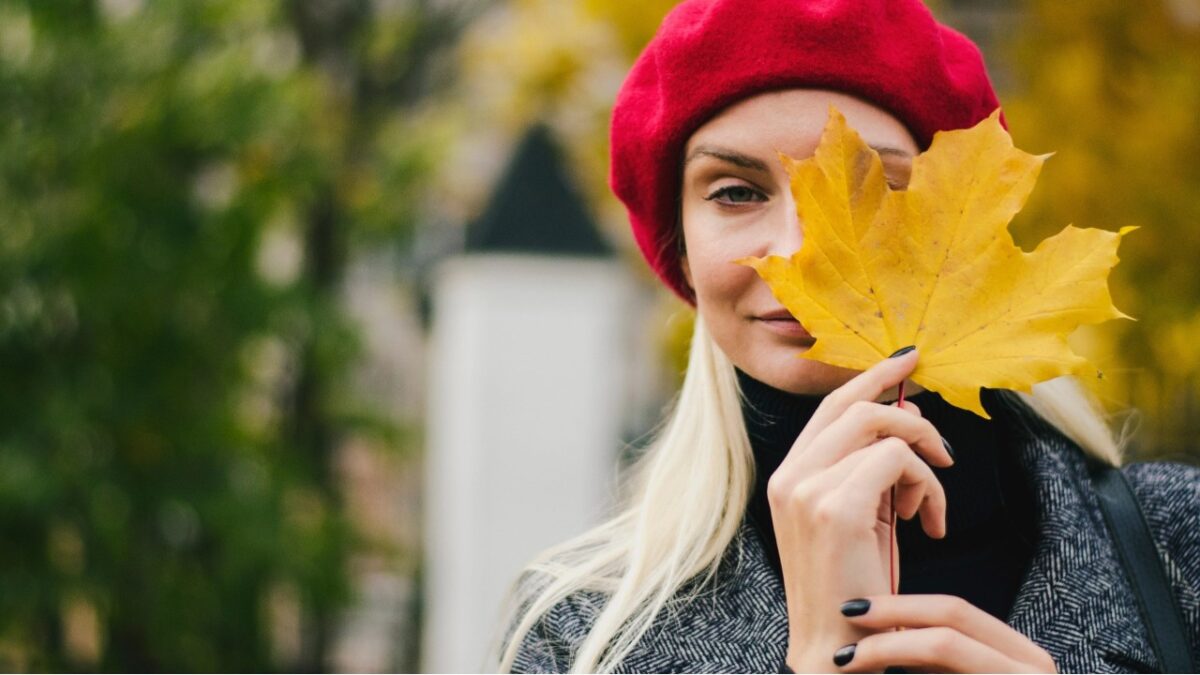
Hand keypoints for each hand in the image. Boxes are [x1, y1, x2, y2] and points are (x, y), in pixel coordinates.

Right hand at [772, 348, 954, 671]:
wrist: (833, 648)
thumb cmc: (850, 589)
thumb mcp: (857, 519)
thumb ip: (867, 471)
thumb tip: (904, 422)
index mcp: (787, 476)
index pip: (829, 405)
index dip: (871, 376)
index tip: (908, 360)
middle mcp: (789, 475)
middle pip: (854, 404)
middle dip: (909, 412)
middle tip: (943, 448)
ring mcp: (807, 488)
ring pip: (881, 427)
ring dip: (921, 461)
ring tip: (926, 505)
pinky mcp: (835, 506)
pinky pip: (896, 459)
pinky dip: (925, 485)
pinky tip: (927, 522)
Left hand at [831, 594, 1056, 672]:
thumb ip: (928, 659)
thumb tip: (870, 622)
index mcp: (1017, 656)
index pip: (954, 612)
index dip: (898, 604)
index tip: (850, 607)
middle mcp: (1033, 666)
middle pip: (953, 615)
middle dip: (891, 612)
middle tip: (844, 614)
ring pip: (944, 644)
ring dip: (886, 648)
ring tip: (843, 658)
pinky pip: (942, 674)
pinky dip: (899, 668)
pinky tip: (863, 673)